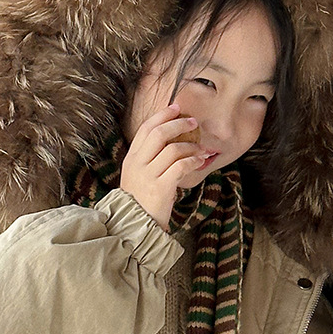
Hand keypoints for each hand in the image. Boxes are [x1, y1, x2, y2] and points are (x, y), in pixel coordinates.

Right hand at [119, 104, 210, 229]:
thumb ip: (149, 159)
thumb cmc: (141, 201)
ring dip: (190, 146)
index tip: (176, 108)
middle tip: (193, 122)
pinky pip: (181, 166)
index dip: (162, 115)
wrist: (136, 225)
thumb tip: (172, 142)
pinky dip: (193, 161)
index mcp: (131, 159)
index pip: (146, 129)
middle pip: (159, 133)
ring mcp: (148, 176)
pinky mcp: (161, 187)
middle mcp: (137, 164)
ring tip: (200, 148)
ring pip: (172, 149)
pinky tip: (200, 161)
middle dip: (179, 124)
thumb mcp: (138, 176)